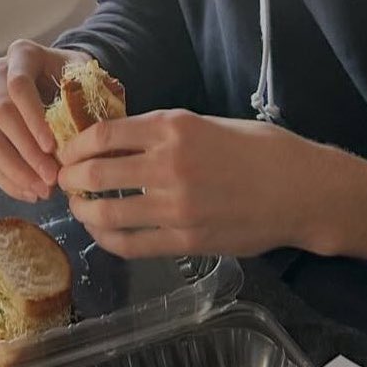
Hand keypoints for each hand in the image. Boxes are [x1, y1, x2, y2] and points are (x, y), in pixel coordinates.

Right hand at [0, 39, 90, 201]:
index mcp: (22, 55)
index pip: (18, 85)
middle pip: (1, 115)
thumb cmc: (77, 76)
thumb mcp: (86, 75)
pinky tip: (33, 193)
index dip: (32, 117)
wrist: (65, 79)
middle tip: (52, 176)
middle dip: (26, 150)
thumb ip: (86, 94)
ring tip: (44, 191)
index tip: (52, 145)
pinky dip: (11, 181)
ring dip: (17, 171)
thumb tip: (88, 132)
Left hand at [57, 109, 324, 257]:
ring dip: (84, 212)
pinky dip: (108, 239)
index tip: (67, 152)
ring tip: (81, 208)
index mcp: (174, 127)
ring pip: (106, 214)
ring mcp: (176, 207)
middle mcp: (169, 165)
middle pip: (96, 173)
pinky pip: (131, 245)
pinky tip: (105, 232)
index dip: (75, 145)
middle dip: (70, 178)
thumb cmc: (260, 148)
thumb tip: (118, 140)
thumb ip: (163, 131)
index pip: (104, 135)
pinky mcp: (186, 242)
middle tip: (65, 181)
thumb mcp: (208, 121)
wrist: (301, 189)